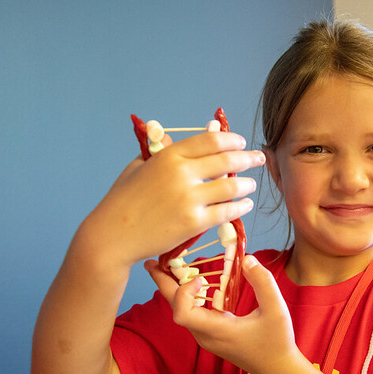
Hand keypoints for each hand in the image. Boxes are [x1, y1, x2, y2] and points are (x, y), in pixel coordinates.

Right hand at [77, 131, 264, 270]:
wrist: (113, 235)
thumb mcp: (139, 166)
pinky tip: (245, 204)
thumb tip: (178, 139)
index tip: (241, 142)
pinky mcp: (194, 223)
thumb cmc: (122, 199)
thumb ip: (161, 152)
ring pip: (232, 187)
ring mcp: (189, 199)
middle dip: (248, 158)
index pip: (211, 141)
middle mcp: (182, 174)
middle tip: (259, 158)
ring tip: (252, 184)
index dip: (232, 140)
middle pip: (227, 161)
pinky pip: (226, 212)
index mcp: (169, 156)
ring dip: (247, 184)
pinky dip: (240, 207)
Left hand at [145, 255, 299, 373]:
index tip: (200, 279)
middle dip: (163, 284)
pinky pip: (191, 314)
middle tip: (153, 262)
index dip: (183, 293)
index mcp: (217, 330)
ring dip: (175, 289)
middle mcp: (205, 336)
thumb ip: (262, 282)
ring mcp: (206, 337)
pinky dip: (188, 297)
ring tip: (171, 268)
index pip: (182, 314)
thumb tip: (247, 259)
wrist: (278, 369)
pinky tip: (194, 284)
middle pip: (175, 309)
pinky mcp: (211, 336)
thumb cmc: (277, 341)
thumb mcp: (276, 309)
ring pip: (182, 312)